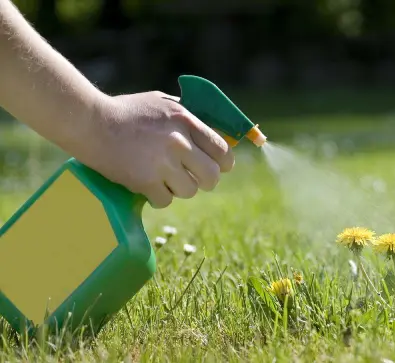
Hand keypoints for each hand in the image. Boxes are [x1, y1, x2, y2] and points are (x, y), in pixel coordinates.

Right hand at [78, 91, 234, 208]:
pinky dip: (158, 197)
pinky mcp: (144, 181)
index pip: (222, 150)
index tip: (220, 167)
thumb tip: (215, 132)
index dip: (224, 163)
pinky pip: (165, 200)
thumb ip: (188, 116)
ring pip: (190, 191)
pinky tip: (148, 186)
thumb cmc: (126, 111)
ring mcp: (162, 163)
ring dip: (180, 189)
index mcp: (186, 120)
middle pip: (212, 176)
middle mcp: (178, 142)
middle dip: (206, 181)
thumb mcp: (162, 103)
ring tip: (165, 179)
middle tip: (195, 179)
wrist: (89, 122)